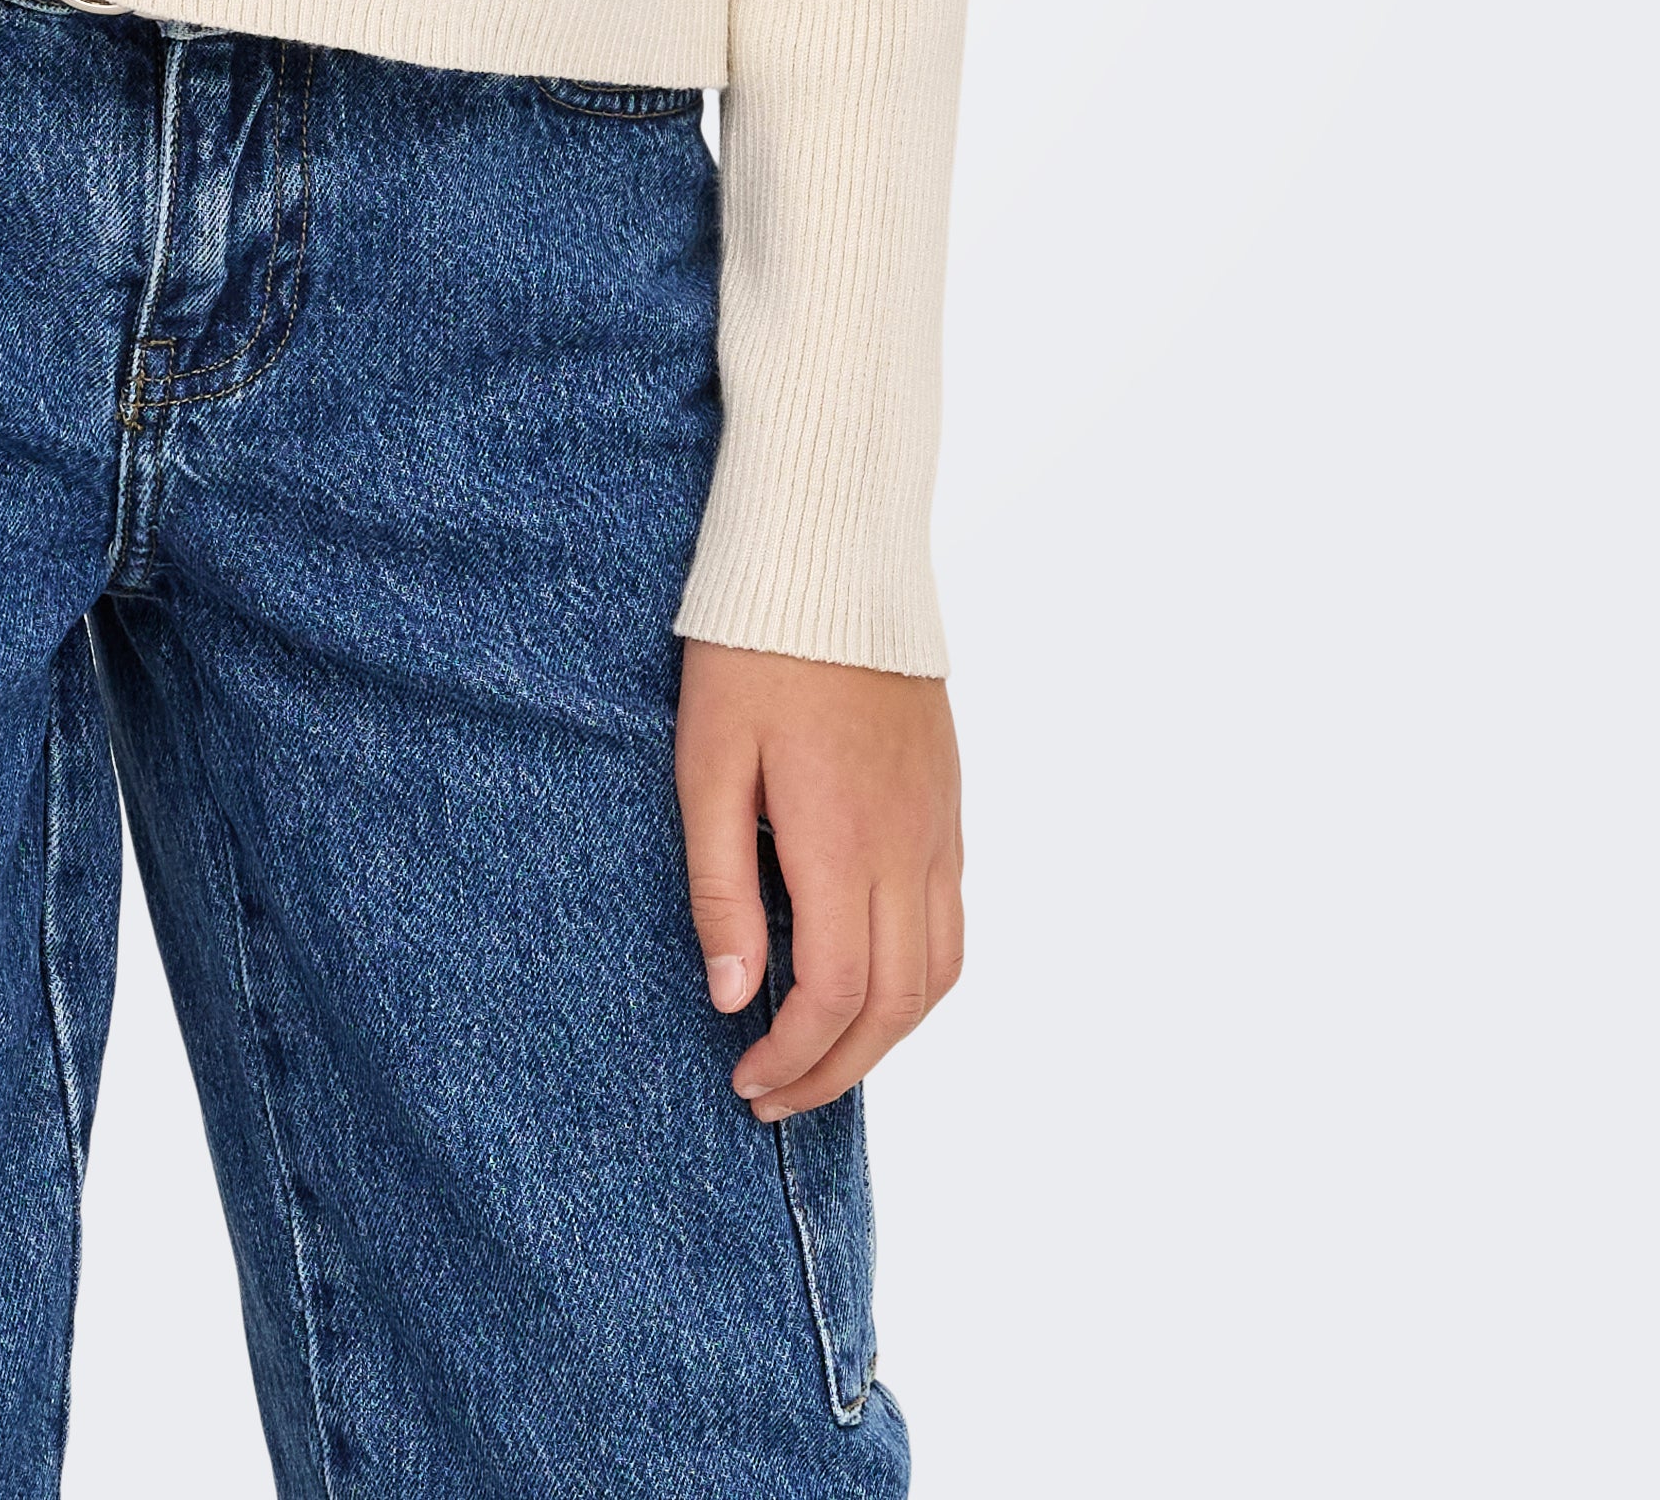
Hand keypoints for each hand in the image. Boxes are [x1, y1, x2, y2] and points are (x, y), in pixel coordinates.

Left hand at [677, 639, 962, 1121]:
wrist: (830, 563)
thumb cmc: (750, 656)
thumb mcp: (707, 765)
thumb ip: (718, 885)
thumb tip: (733, 995)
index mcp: (841, 842)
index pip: (833, 993)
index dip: (794, 1057)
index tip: (745, 1081)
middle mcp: (907, 848)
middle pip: (894, 1004)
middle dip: (835, 1069)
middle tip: (774, 1096)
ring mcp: (938, 828)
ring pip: (938, 974)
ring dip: (885, 1036)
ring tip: (823, 1059)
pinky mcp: (947, 806)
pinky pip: (952, 922)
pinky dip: (919, 980)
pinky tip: (870, 983)